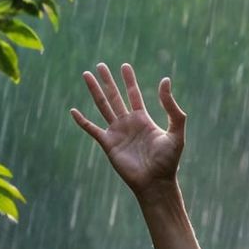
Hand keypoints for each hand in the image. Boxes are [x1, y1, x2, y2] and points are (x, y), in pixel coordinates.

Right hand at [71, 60, 185, 194]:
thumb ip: (172, 108)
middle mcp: (128, 124)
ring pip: (102, 107)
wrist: (156, 183)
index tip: (125, 66)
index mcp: (143, 120)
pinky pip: (92, 130)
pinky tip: (73, 111)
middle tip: (100, 65)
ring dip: (95, 91)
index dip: (129, 80)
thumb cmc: (168, 161)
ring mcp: (117, 133)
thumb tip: (165, 80)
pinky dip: (82, 121)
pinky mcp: (108, 144)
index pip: (134, 95)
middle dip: (108, 81)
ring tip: (86, 75)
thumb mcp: (176, 132)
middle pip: (115, 97)